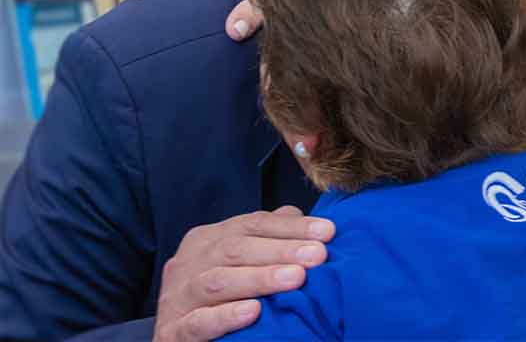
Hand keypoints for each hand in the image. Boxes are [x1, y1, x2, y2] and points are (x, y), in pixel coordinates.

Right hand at [152, 206, 334, 341]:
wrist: (182, 338)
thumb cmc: (217, 299)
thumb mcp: (238, 264)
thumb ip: (267, 240)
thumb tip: (304, 220)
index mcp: (207, 240)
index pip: (252, 225)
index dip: (291, 227)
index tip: (328, 232)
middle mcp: (188, 263)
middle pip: (236, 249)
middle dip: (281, 250)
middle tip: (318, 255)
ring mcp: (177, 298)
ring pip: (217, 282)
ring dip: (260, 278)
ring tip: (296, 278)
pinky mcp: (172, 333)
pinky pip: (198, 323)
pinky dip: (226, 316)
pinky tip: (254, 311)